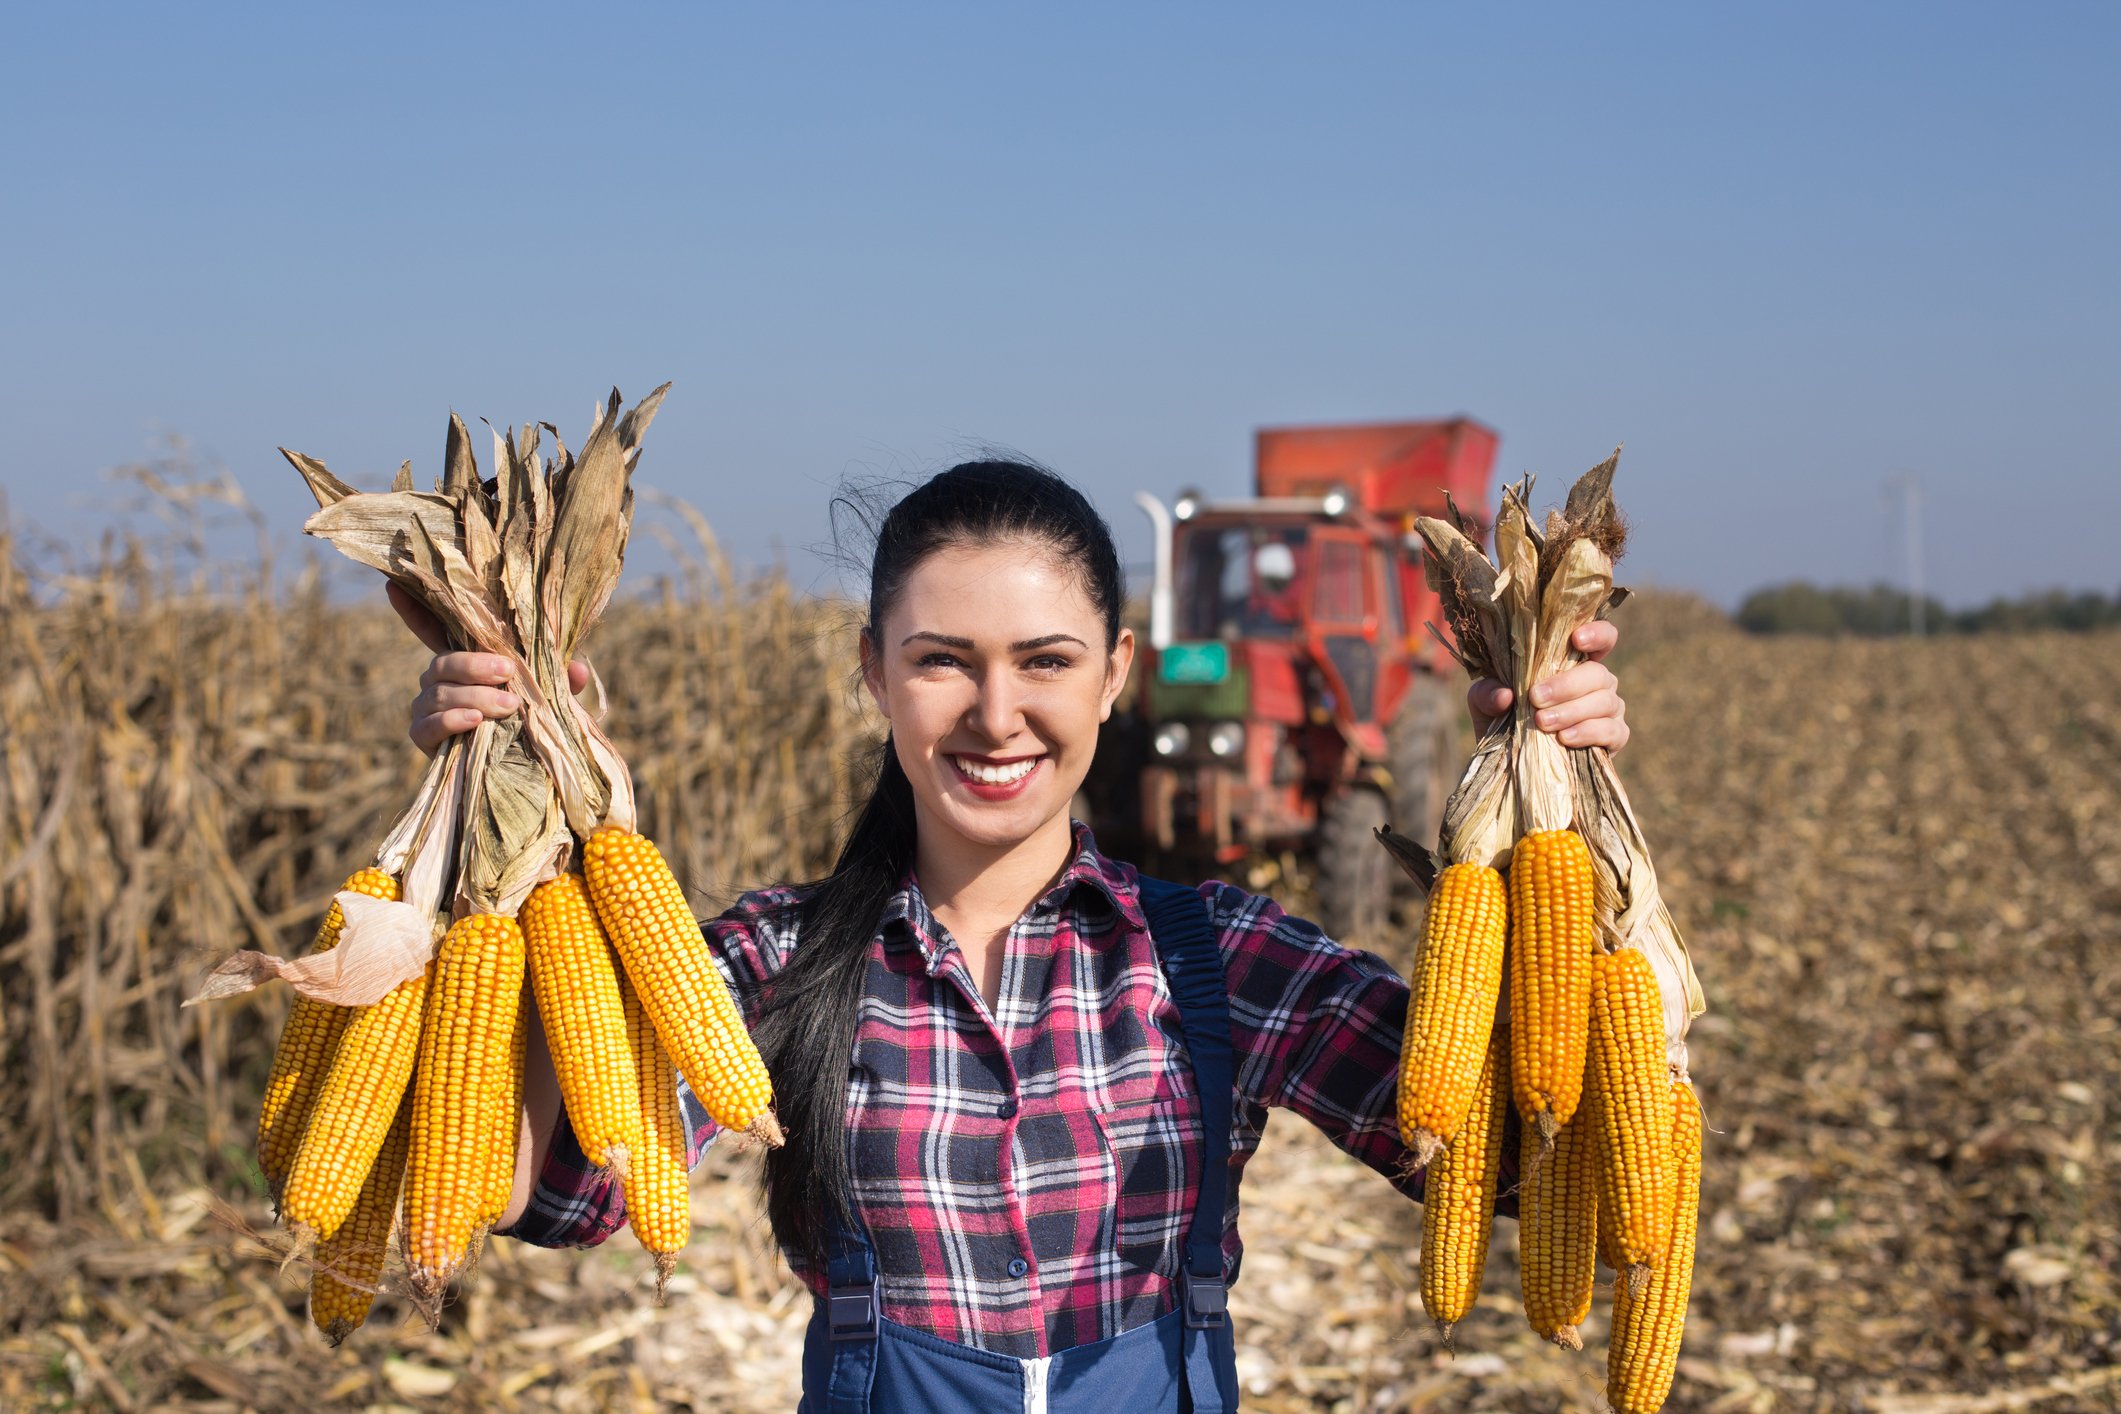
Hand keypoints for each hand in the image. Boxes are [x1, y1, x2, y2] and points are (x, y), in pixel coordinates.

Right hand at [389, 582, 590, 756]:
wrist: (523, 770)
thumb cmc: (532, 721)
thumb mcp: (550, 698)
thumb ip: (560, 680)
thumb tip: (578, 671)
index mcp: (466, 661)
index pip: (434, 630)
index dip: (412, 608)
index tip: (393, 584)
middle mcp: (440, 680)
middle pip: (442, 662)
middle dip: (474, 665)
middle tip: (508, 673)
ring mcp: (428, 708)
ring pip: (439, 692)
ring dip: (475, 696)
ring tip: (508, 707)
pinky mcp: (424, 737)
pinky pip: (428, 725)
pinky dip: (452, 720)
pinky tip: (475, 721)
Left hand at [1466, 619, 1628, 751]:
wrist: (1507, 760)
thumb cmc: (1502, 718)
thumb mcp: (1484, 702)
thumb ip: (1487, 692)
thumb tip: (1505, 695)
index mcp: (1574, 663)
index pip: (1602, 638)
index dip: (1597, 633)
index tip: (1576, 639)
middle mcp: (1597, 683)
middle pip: (1598, 674)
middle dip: (1567, 685)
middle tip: (1536, 698)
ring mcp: (1609, 710)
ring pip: (1605, 701)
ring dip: (1572, 711)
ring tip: (1542, 722)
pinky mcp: (1614, 738)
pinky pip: (1613, 731)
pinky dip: (1588, 732)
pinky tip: (1564, 738)